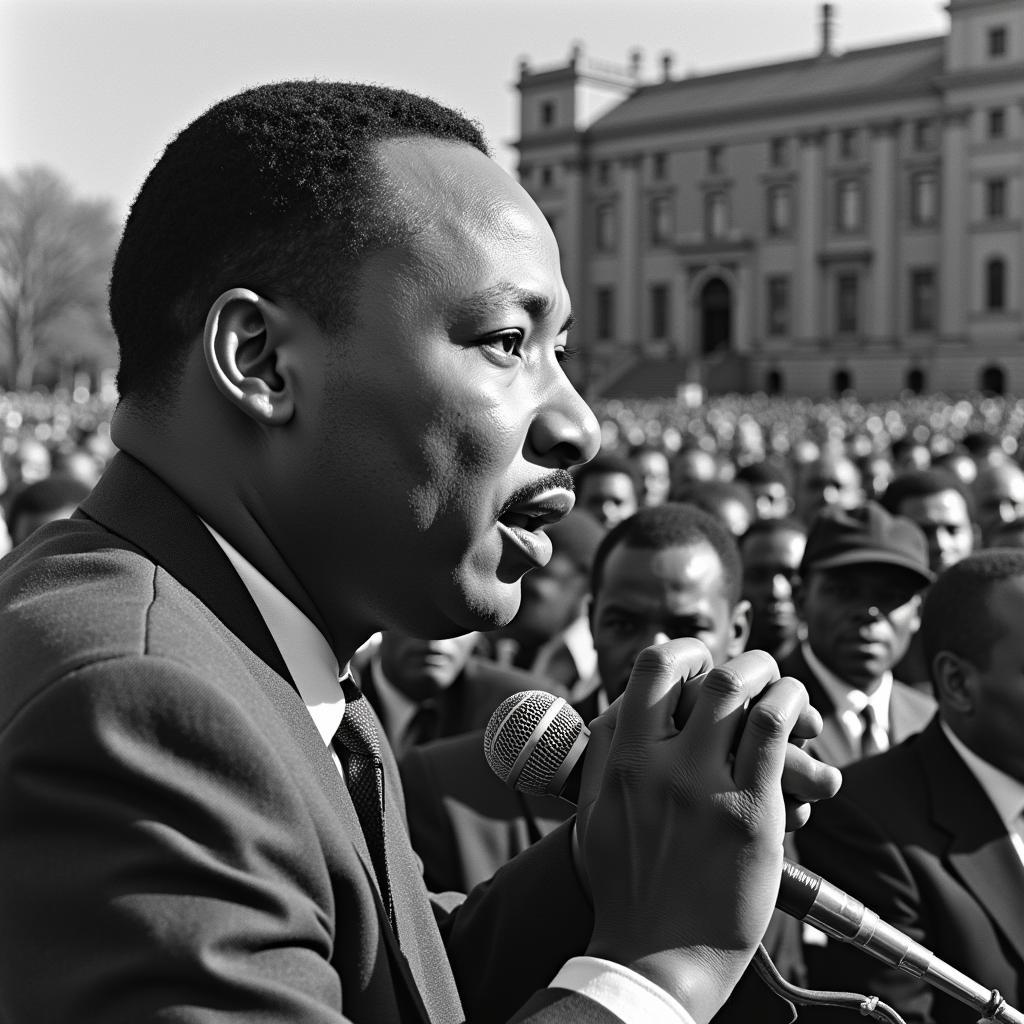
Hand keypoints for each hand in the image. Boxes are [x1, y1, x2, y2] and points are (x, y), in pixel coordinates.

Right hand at [579, 640, 822, 1023]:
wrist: (653, 957)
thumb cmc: (624, 886)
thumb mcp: (595, 809)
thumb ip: (608, 755)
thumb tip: (623, 704)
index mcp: (620, 758)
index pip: (652, 667)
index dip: (686, 652)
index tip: (703, 663)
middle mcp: (658, 763)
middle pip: (707, 672)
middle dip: (744, 662)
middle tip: (759, 673)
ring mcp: (703, 786)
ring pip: (745, 693)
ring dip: (775, 680)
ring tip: (787, 691)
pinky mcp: (748, 814)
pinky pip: (775, 736)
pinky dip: (794, 710)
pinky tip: (801, 718)